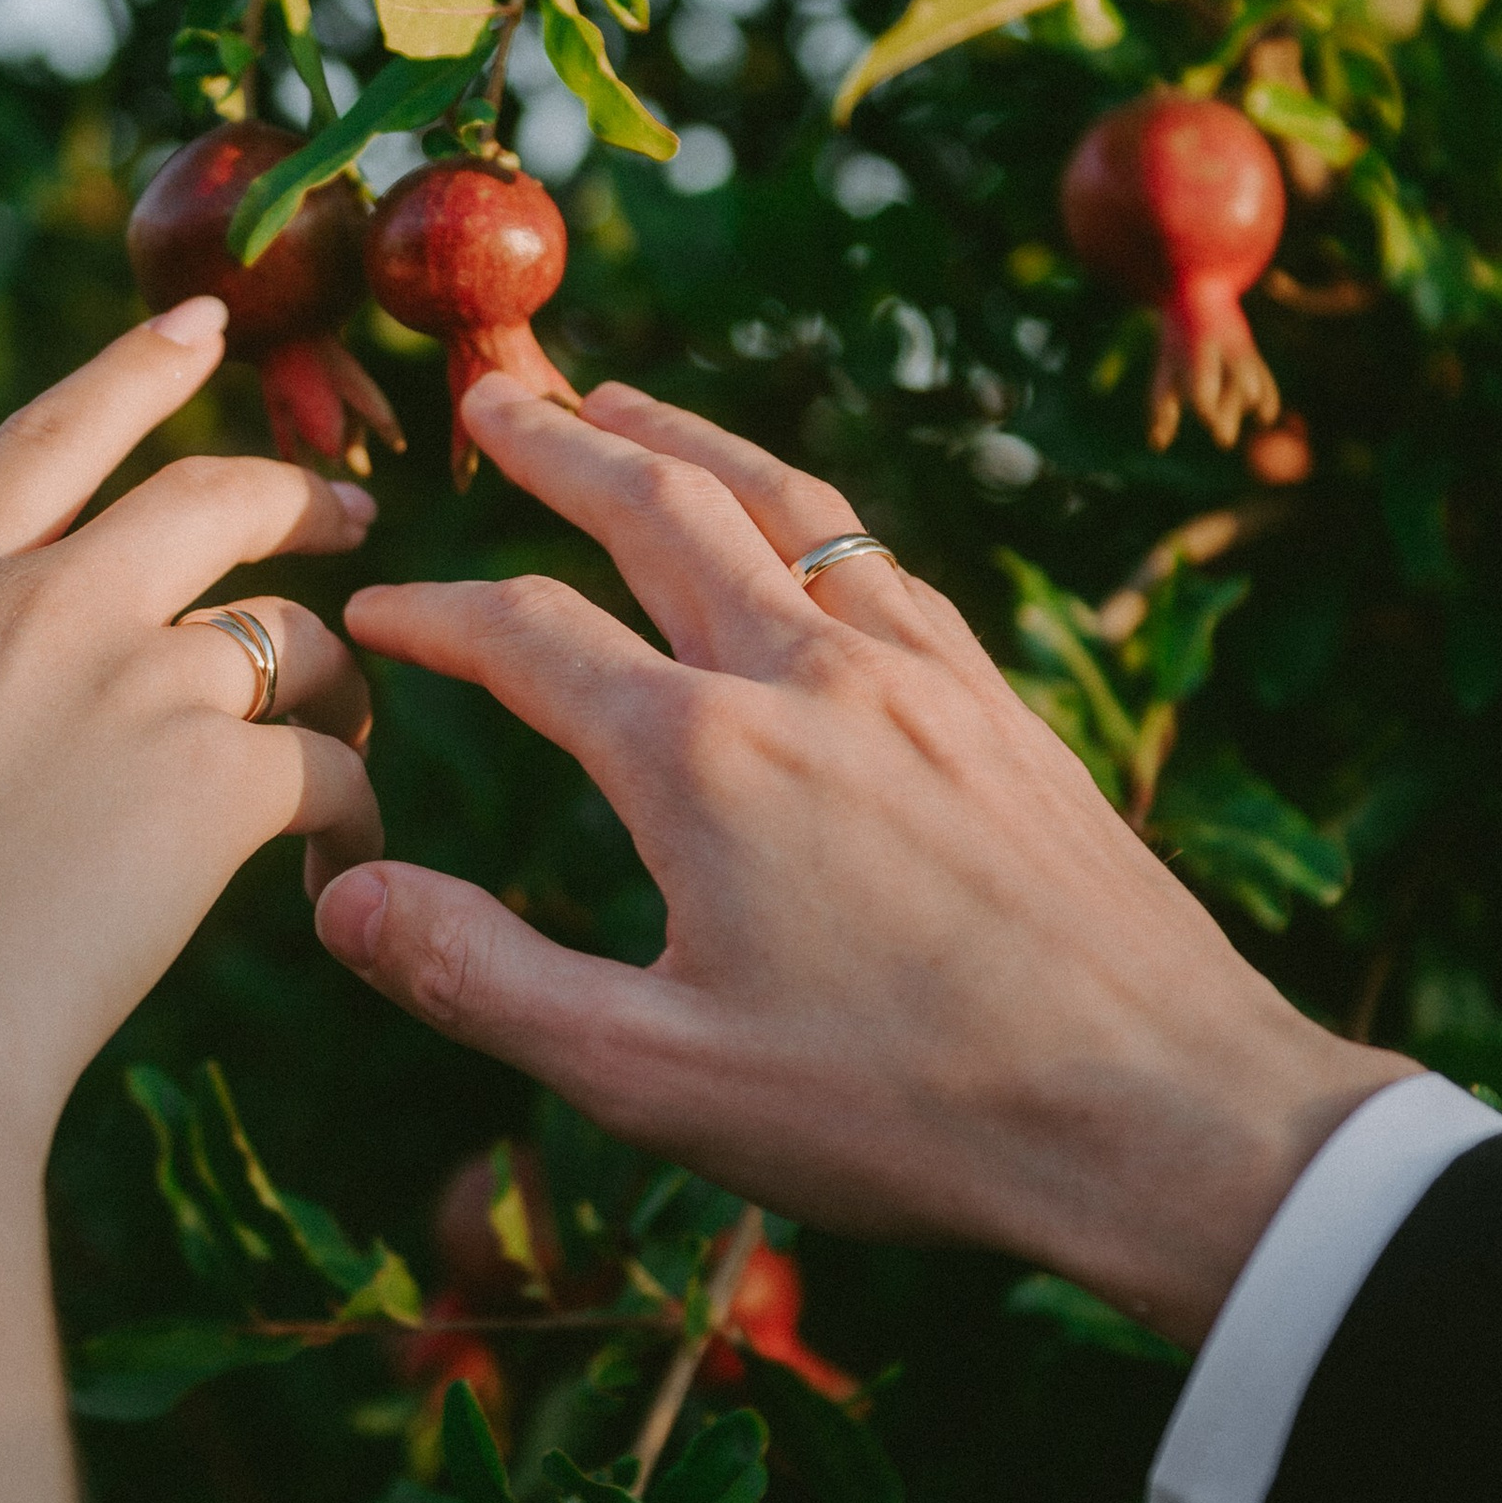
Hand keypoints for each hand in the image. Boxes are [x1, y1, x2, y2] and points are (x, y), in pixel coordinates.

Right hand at [0, 299, 380, 1147]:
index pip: (51, 440)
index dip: (137, 370)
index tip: (202, 325)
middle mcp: (39, 602)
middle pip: (214, 501)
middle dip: (300, 498)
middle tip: (356, 517)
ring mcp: (135, 679)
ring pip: (299, 639)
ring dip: (337, 686)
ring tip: (346, 745)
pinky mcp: (216, 776)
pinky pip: (331, 769)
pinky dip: (352, 815)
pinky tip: (337, 870)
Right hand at [316, 377, 1406, 1344]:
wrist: (1160, 1109)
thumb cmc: (903, 1111)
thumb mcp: (654, 1076)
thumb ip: (482, 976)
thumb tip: (341, 898)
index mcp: (703, 759)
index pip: (527, 638)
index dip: (433, 616)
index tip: (375, 610)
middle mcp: (809, 675)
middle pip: (661, 504)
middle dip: (560, 440)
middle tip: (494, 390)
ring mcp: (922, 673)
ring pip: (783, 504)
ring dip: (689, 438)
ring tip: (627, 403)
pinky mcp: (999, 703)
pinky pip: (879, 558)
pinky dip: (802, 510)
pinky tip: (797, 527)